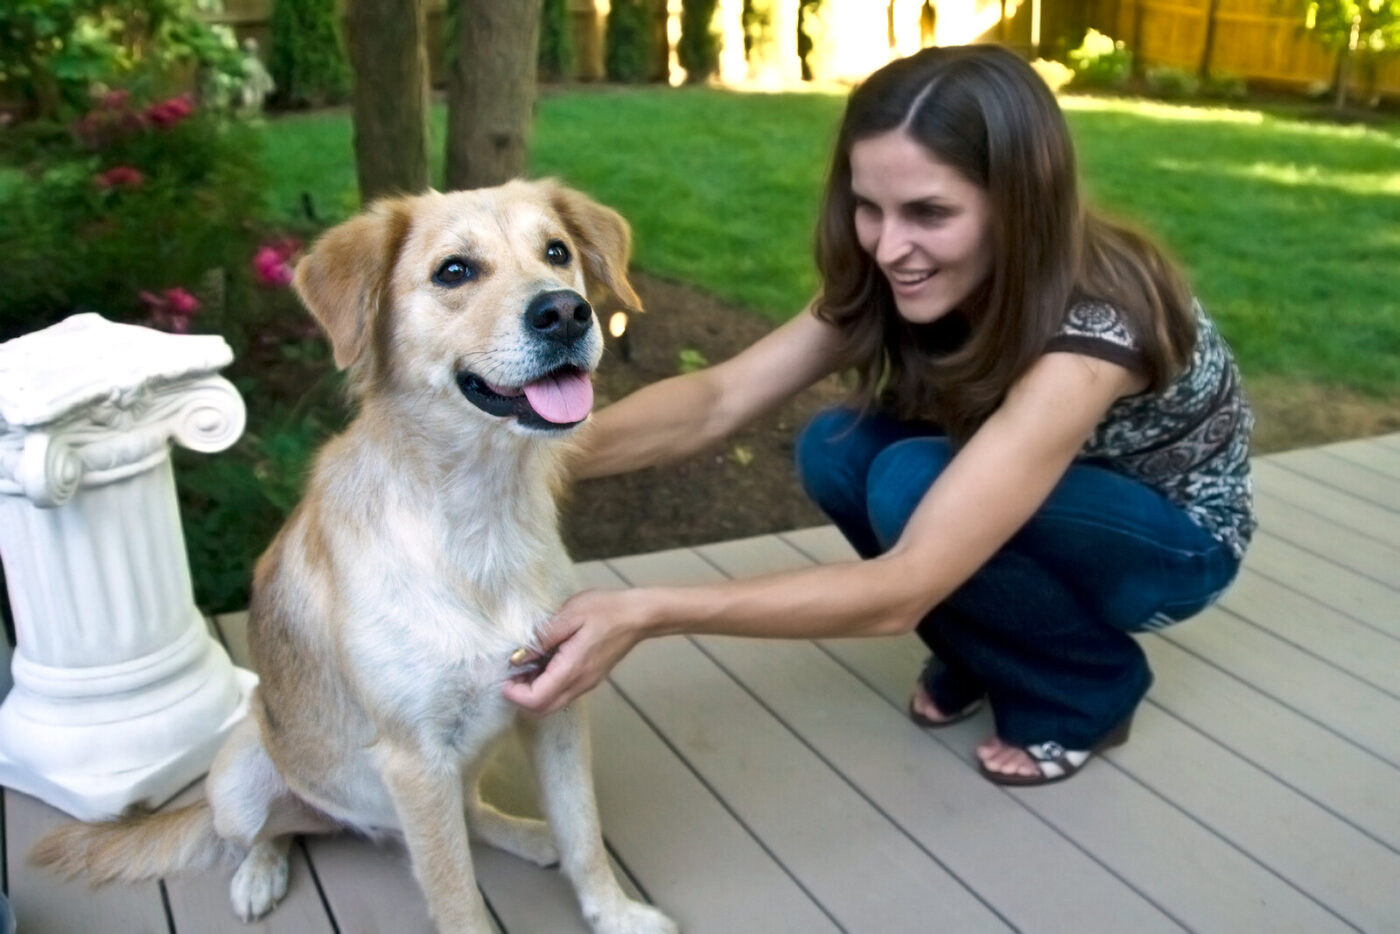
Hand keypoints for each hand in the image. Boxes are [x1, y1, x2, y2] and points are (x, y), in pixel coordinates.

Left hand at [503, 588, 648, 715]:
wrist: (638, 616)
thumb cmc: (605, 610)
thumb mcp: (569, 615)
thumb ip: (542, 638)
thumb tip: (516, 657)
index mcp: (572, 670)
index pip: (536, 700)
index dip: (514, 694)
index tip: (504, 676)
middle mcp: (579, 684)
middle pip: (542, 709)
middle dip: (521, 697)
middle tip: (511, 673)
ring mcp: (586, 684)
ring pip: (552, 703)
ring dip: (533, 692)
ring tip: (525, 665)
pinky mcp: (590, 679)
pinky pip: (563, 692)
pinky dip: (546, 685)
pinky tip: (543, 662)